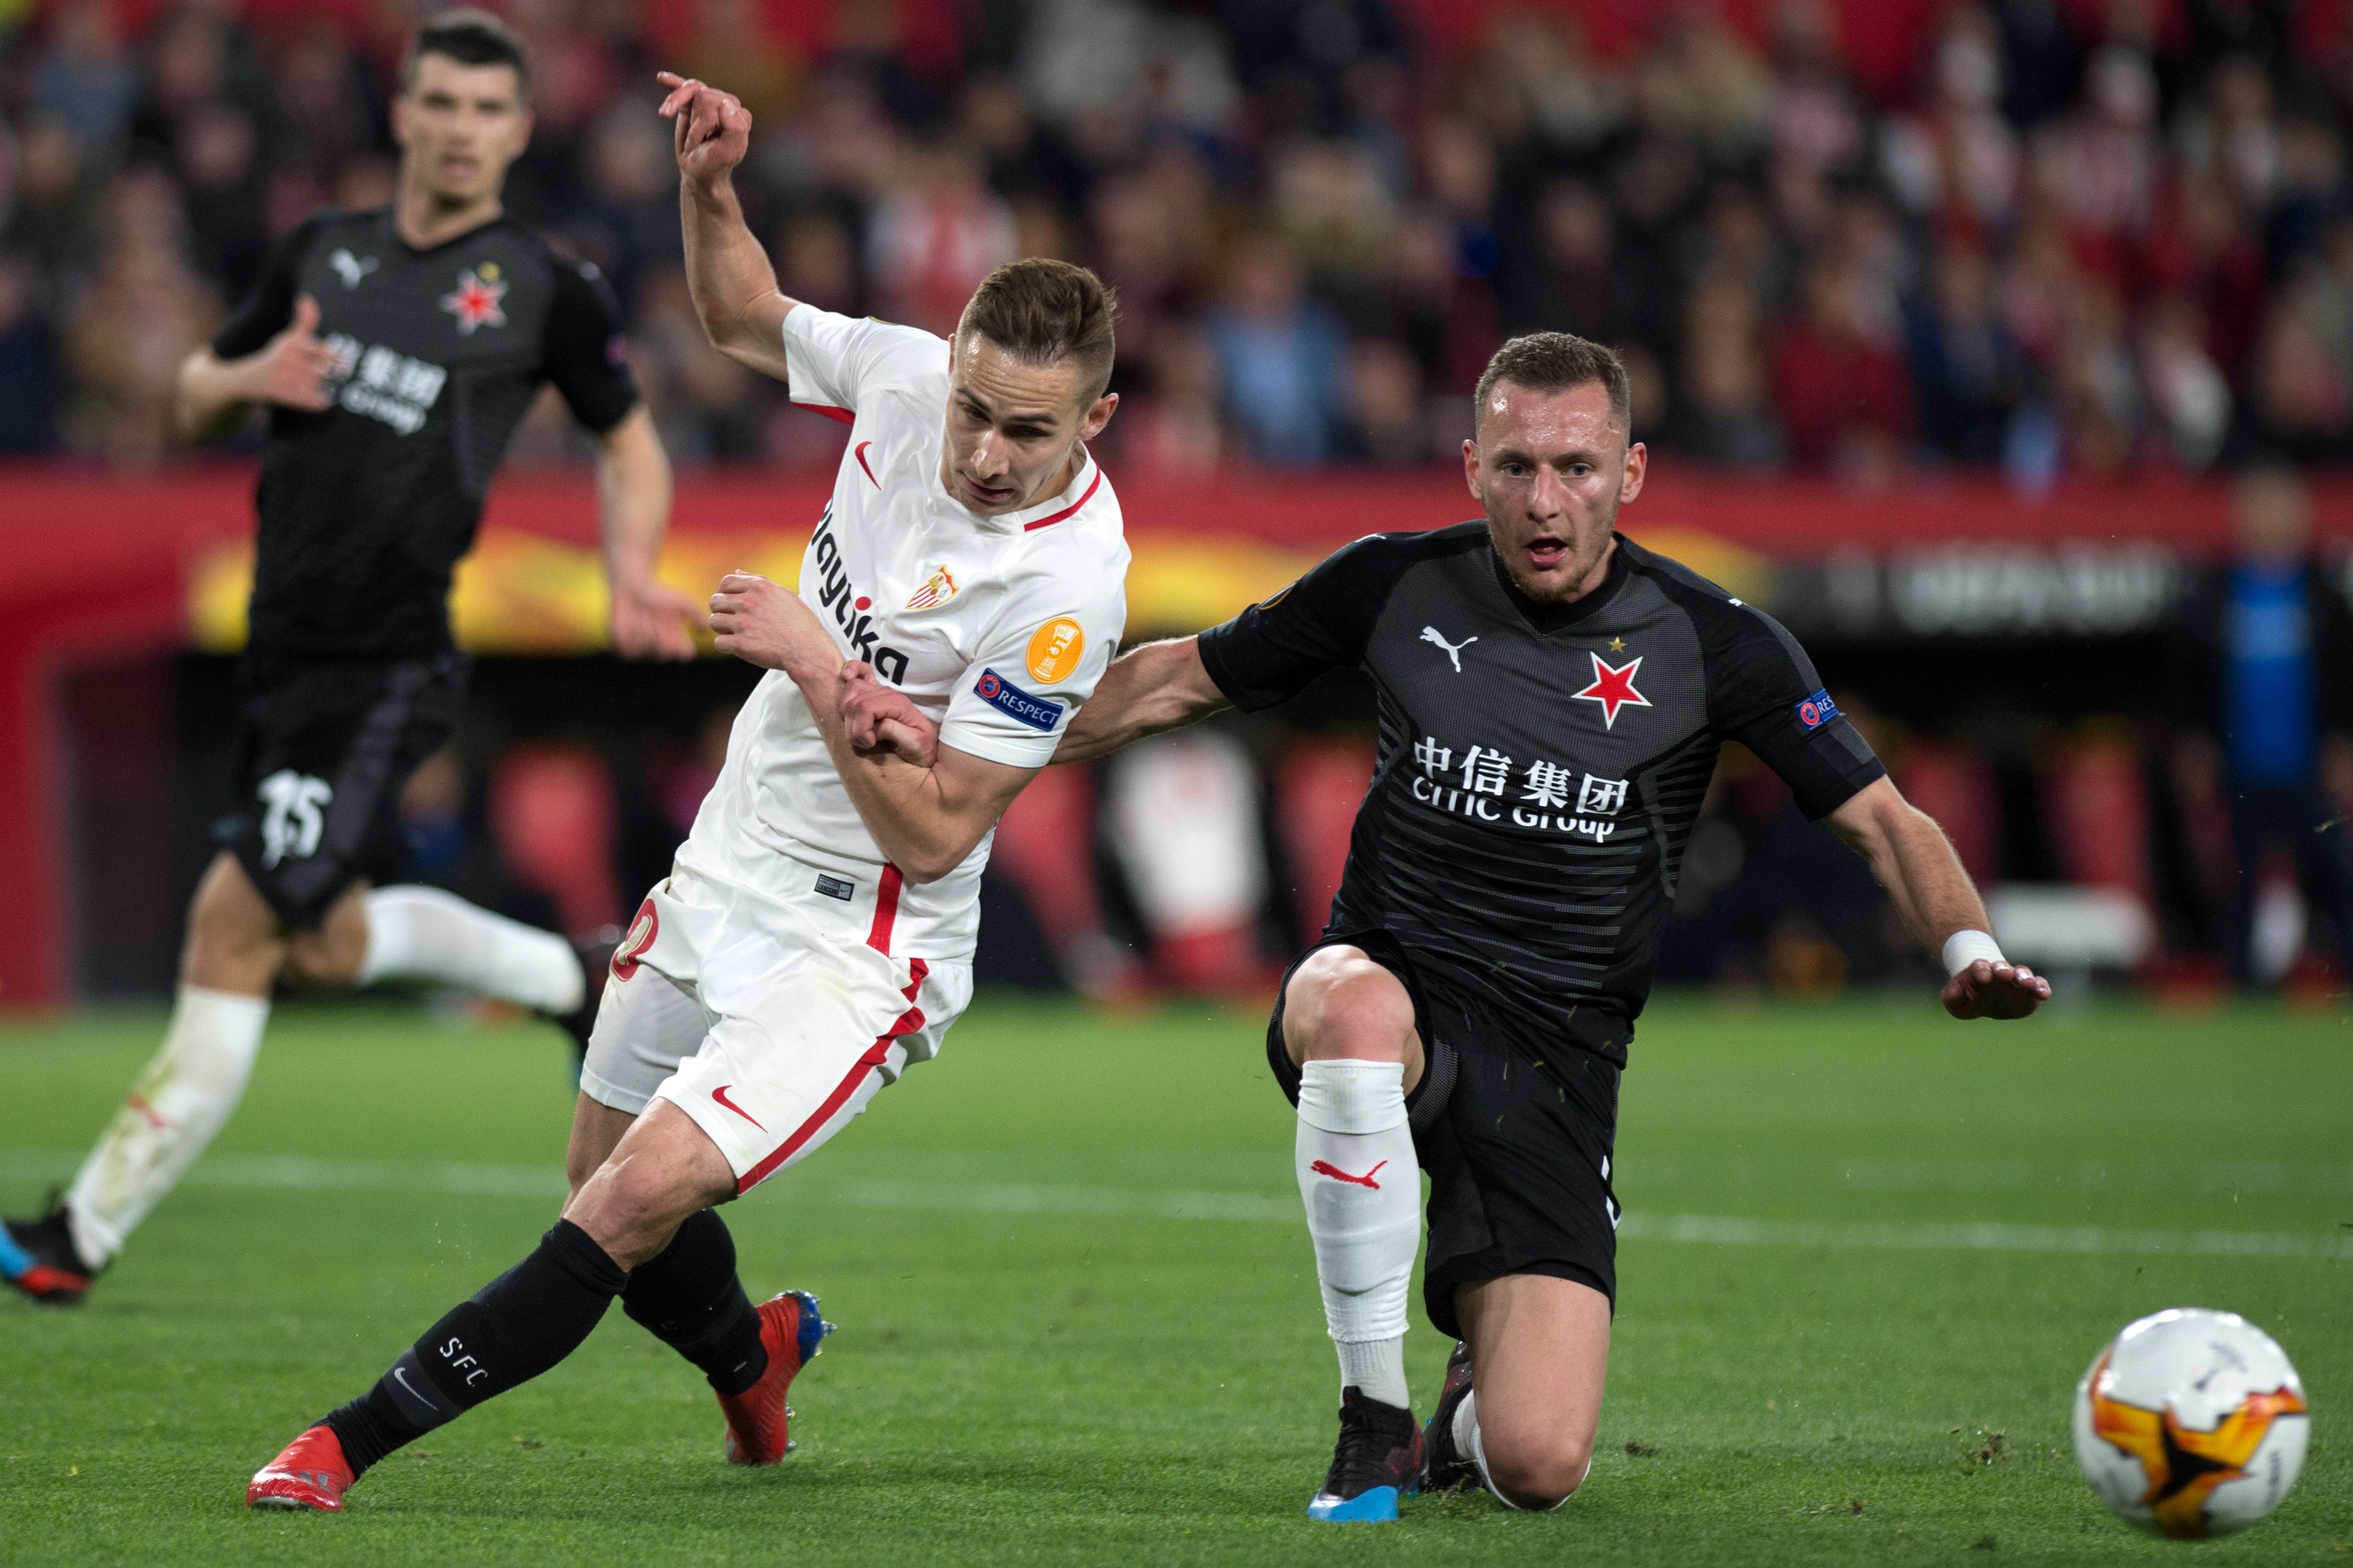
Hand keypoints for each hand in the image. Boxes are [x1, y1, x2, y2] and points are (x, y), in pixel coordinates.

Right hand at [248, 294, 336, 410]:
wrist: (245, 380)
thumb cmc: (273, 358)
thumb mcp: (287, 338)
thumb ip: (304, 322)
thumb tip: (306, 297)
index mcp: (291, 343)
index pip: (324, 350)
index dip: (335, 359)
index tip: (341, 365)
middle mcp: (288, 358)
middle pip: (323, 368)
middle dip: (328, 375)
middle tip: (328, 379)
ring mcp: (284, 376)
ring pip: (317, 384)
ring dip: (323, 388)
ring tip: (320, 388)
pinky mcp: (281, 394)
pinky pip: (309, 400)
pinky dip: (319, 402)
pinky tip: (323, 402)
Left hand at [609, 573, 700, 660]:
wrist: (633, 590)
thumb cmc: (661, 595)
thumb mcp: (683, 602)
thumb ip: (696, 615)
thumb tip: (706, 632)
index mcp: (677, 640)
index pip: (685, 654)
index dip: (682, 649)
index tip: (678, 638)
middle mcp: (662, 647)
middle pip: (665, 652)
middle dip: (660, 635)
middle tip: (655, 618)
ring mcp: (645, 648)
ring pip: (647, 648)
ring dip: (645, 629)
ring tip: (642, 615)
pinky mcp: (627, 648)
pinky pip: (631, 649)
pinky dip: (631, 633)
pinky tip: (631, 621)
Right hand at [656, 72, 750, 186]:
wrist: (698, 172)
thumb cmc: (714, 164)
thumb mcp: (727, 152)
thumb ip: (735, 128)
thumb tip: (726, 103)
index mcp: (740, 116)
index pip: (719, 104)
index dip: (704, 124)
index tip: (705, 144)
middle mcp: (728, 104)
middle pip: (703, 96)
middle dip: (695, 122)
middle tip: (698, 142)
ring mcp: (711, 101)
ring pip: (691, 89)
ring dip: (681, 111)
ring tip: (683, 131)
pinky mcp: (693, 102)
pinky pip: (683, 85)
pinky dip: (673, 82)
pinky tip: (662, 78)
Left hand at [709, 571, 833, 678]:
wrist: (809, 651)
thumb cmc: (801, 624)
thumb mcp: (784, 595)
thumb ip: (759, 581)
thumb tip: (738, 571)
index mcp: (760, 587)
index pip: (726, 582)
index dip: (724, 592)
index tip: (730, 603)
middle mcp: (749, 602)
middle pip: (715, 601)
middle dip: (721, 611)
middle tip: (731, 621)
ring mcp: (743, 623)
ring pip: (714, 621)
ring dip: (721, 629)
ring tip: (735, 634)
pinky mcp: (741, 644)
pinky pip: (719, 643)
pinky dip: (726, 646)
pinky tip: (738, 647)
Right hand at [840, 661, 937, 765]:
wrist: (925, 745)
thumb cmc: (921, 746)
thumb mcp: (914, 743)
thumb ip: (895, 732)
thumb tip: (877, 725)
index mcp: (896, 703)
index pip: (864, 708)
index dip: (860, 729)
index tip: (870, 743)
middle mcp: (886, 693)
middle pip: (853, 702)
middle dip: (853, 728)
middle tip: (866, 742)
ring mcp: (878, 690)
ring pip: (850, 691)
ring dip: (848, 716)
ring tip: (861, 734)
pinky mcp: (873, 693)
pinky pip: (860, 672)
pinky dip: (851, 672)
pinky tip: (846, 676)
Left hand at [1941, 958, 2051, 1019]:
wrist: (1985, 999)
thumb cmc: (1969, 997)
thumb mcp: (1955, 1000)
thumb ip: (1951, 997)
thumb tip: (1954, 992)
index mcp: (1979, 971)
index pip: (1979, 967)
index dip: (1981, 970)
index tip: (1983, 977)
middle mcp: (1999, 973)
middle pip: (2002, 967)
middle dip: (2004, 970)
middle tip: (2006, 974)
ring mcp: (2015, 981)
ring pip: (2022, 974)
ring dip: (2024, 977)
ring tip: (2027, 983)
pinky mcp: (2029, 991)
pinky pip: (2039, 985)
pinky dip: (2042, 987)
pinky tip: (2044, 994)